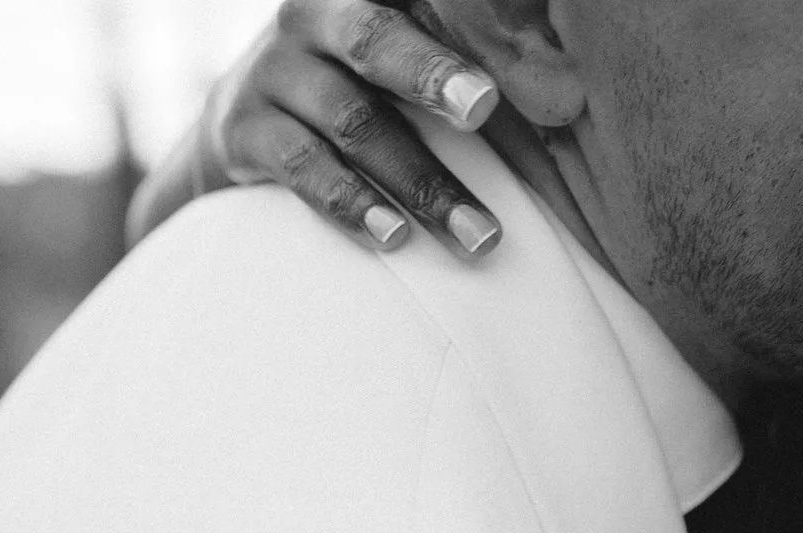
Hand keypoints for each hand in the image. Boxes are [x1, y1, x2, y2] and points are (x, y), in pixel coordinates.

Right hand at [129, 0, 504, 256]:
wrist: (244, 117)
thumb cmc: (361, 85)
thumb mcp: (397, 53)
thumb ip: (451, 56)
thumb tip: (559, 91)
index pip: (405, 0)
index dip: (441, 37)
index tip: (491, 68)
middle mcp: (309, 17)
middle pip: (372, 40)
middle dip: (430, 76)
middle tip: (485, 110)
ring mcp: (272, 72)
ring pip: (351, 121)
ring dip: (418, 180)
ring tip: (475, 234)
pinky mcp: (243, 131)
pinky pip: (303, 167)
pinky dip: (352, 203)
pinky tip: (394, 237)